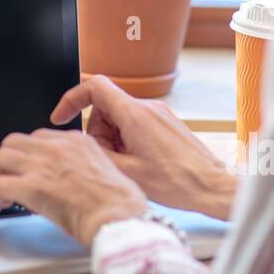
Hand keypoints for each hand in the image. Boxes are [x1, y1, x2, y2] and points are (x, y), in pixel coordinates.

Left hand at [0, 129, 148, 246]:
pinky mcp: (32, 186)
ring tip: (0, 192)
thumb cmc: (121, 206)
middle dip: (8, 160)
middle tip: (8, 177)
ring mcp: (43, 164)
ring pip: (2, 157)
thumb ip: (85, 169)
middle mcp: (58, 147)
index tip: (27, 167)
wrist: (120, 220)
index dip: (29, 154)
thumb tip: (74, 184)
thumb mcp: (107, 173)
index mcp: (78, 142)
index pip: (40, 137)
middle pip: (15, 141)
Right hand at [51, 75, 235, 220]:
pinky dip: (129, 140)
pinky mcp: (166, 123)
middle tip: (110, 159)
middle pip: (105, 107)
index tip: (61, 116)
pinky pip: (136, 123)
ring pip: (120, 117)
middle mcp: (147, 107)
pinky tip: (141, 164)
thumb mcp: (127, 172)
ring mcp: (158, 113)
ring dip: (115, 139)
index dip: (72, 99)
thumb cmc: (178, 183)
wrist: (211, 186)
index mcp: (134, 115)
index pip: (94, 87)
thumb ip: (98, 152)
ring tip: (130, 166)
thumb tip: (81, 145)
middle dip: (99, 133)